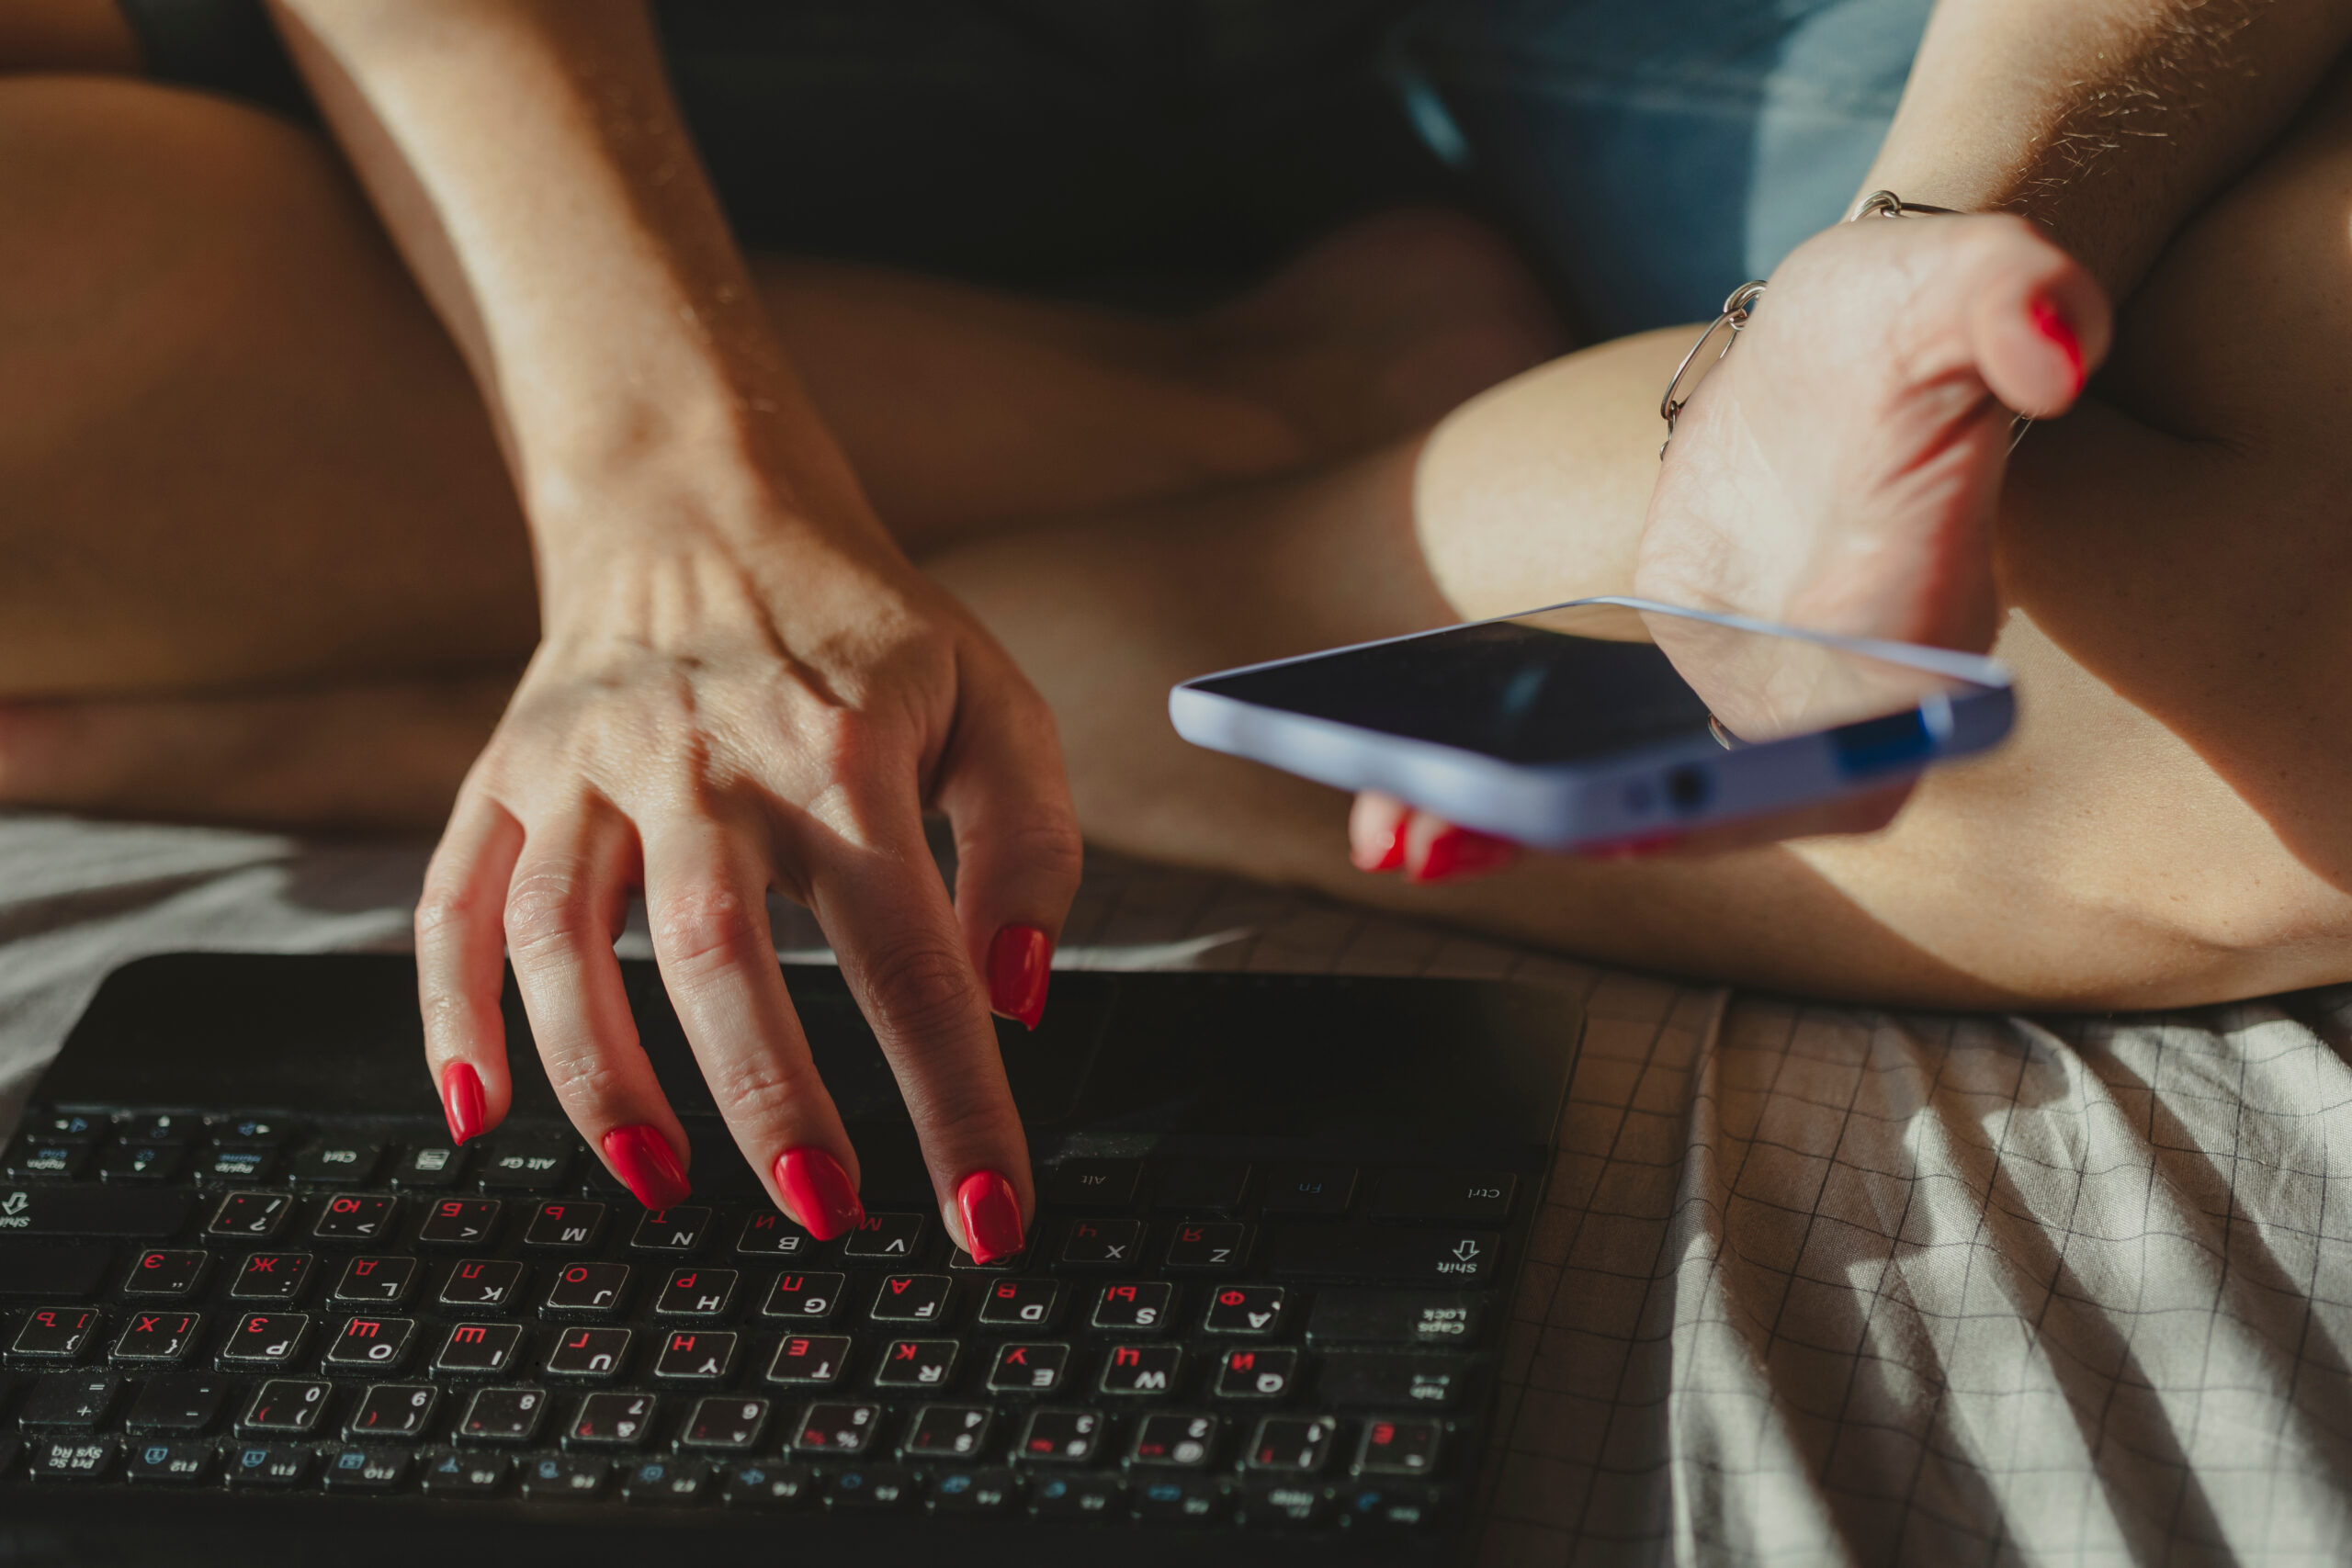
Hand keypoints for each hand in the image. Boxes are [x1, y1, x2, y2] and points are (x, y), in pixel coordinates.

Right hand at [415, 468, 1079, 1261]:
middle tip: (827, 1215)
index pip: (911, 960)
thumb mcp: (993, 704)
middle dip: (772, 1105)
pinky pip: (455, 905)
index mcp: (839, 754)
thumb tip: (1014, 996)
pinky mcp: (506, 778)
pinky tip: (477, 1114)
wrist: (697, 502)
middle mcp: (700, 762)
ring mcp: (586, 770)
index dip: (953, 1101)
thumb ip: (1031, 847)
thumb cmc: (861, 631)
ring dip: (603, 1080)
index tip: (987, 1215)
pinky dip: (451, 1016)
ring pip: (563, 940)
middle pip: (720, 956)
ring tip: (661, 1185)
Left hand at [1352, 212, 2109, 884]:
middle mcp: (1839, 713)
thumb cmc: (1904, 319)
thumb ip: (2014, 301)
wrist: (1840, 347)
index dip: (1745, 794)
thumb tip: (2054, 340)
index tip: (1638, 816)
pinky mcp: (1676, 700)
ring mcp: (1752, 717)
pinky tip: (1378, 801)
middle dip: (1591, 826)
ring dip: (1509, 827)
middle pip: (1714, 804)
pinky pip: (1587, 762)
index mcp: (1920, 643)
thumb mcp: (1960, 285)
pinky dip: (1492, 789)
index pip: (1847, 752)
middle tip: (1452, 837)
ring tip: (1384, 834)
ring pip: (1632, 797)